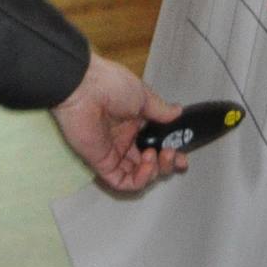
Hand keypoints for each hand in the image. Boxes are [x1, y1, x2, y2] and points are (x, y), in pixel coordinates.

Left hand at [50, 52, 184, 190]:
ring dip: (153, 171)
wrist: (84, 88)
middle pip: (149, 163)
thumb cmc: (111, 86)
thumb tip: (178, 113)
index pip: (155, 144)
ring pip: (137, 175)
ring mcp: (113, 152)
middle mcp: (124, 139)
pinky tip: (147, 166)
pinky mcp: (102, 163)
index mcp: (134, 123)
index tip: (182, 155)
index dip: (170, 153)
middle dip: (165, 164)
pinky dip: (138, 180)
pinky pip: (122, 181)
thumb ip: (160, 110)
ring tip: (155, 154)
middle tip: (172, 155)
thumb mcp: (142, 95)